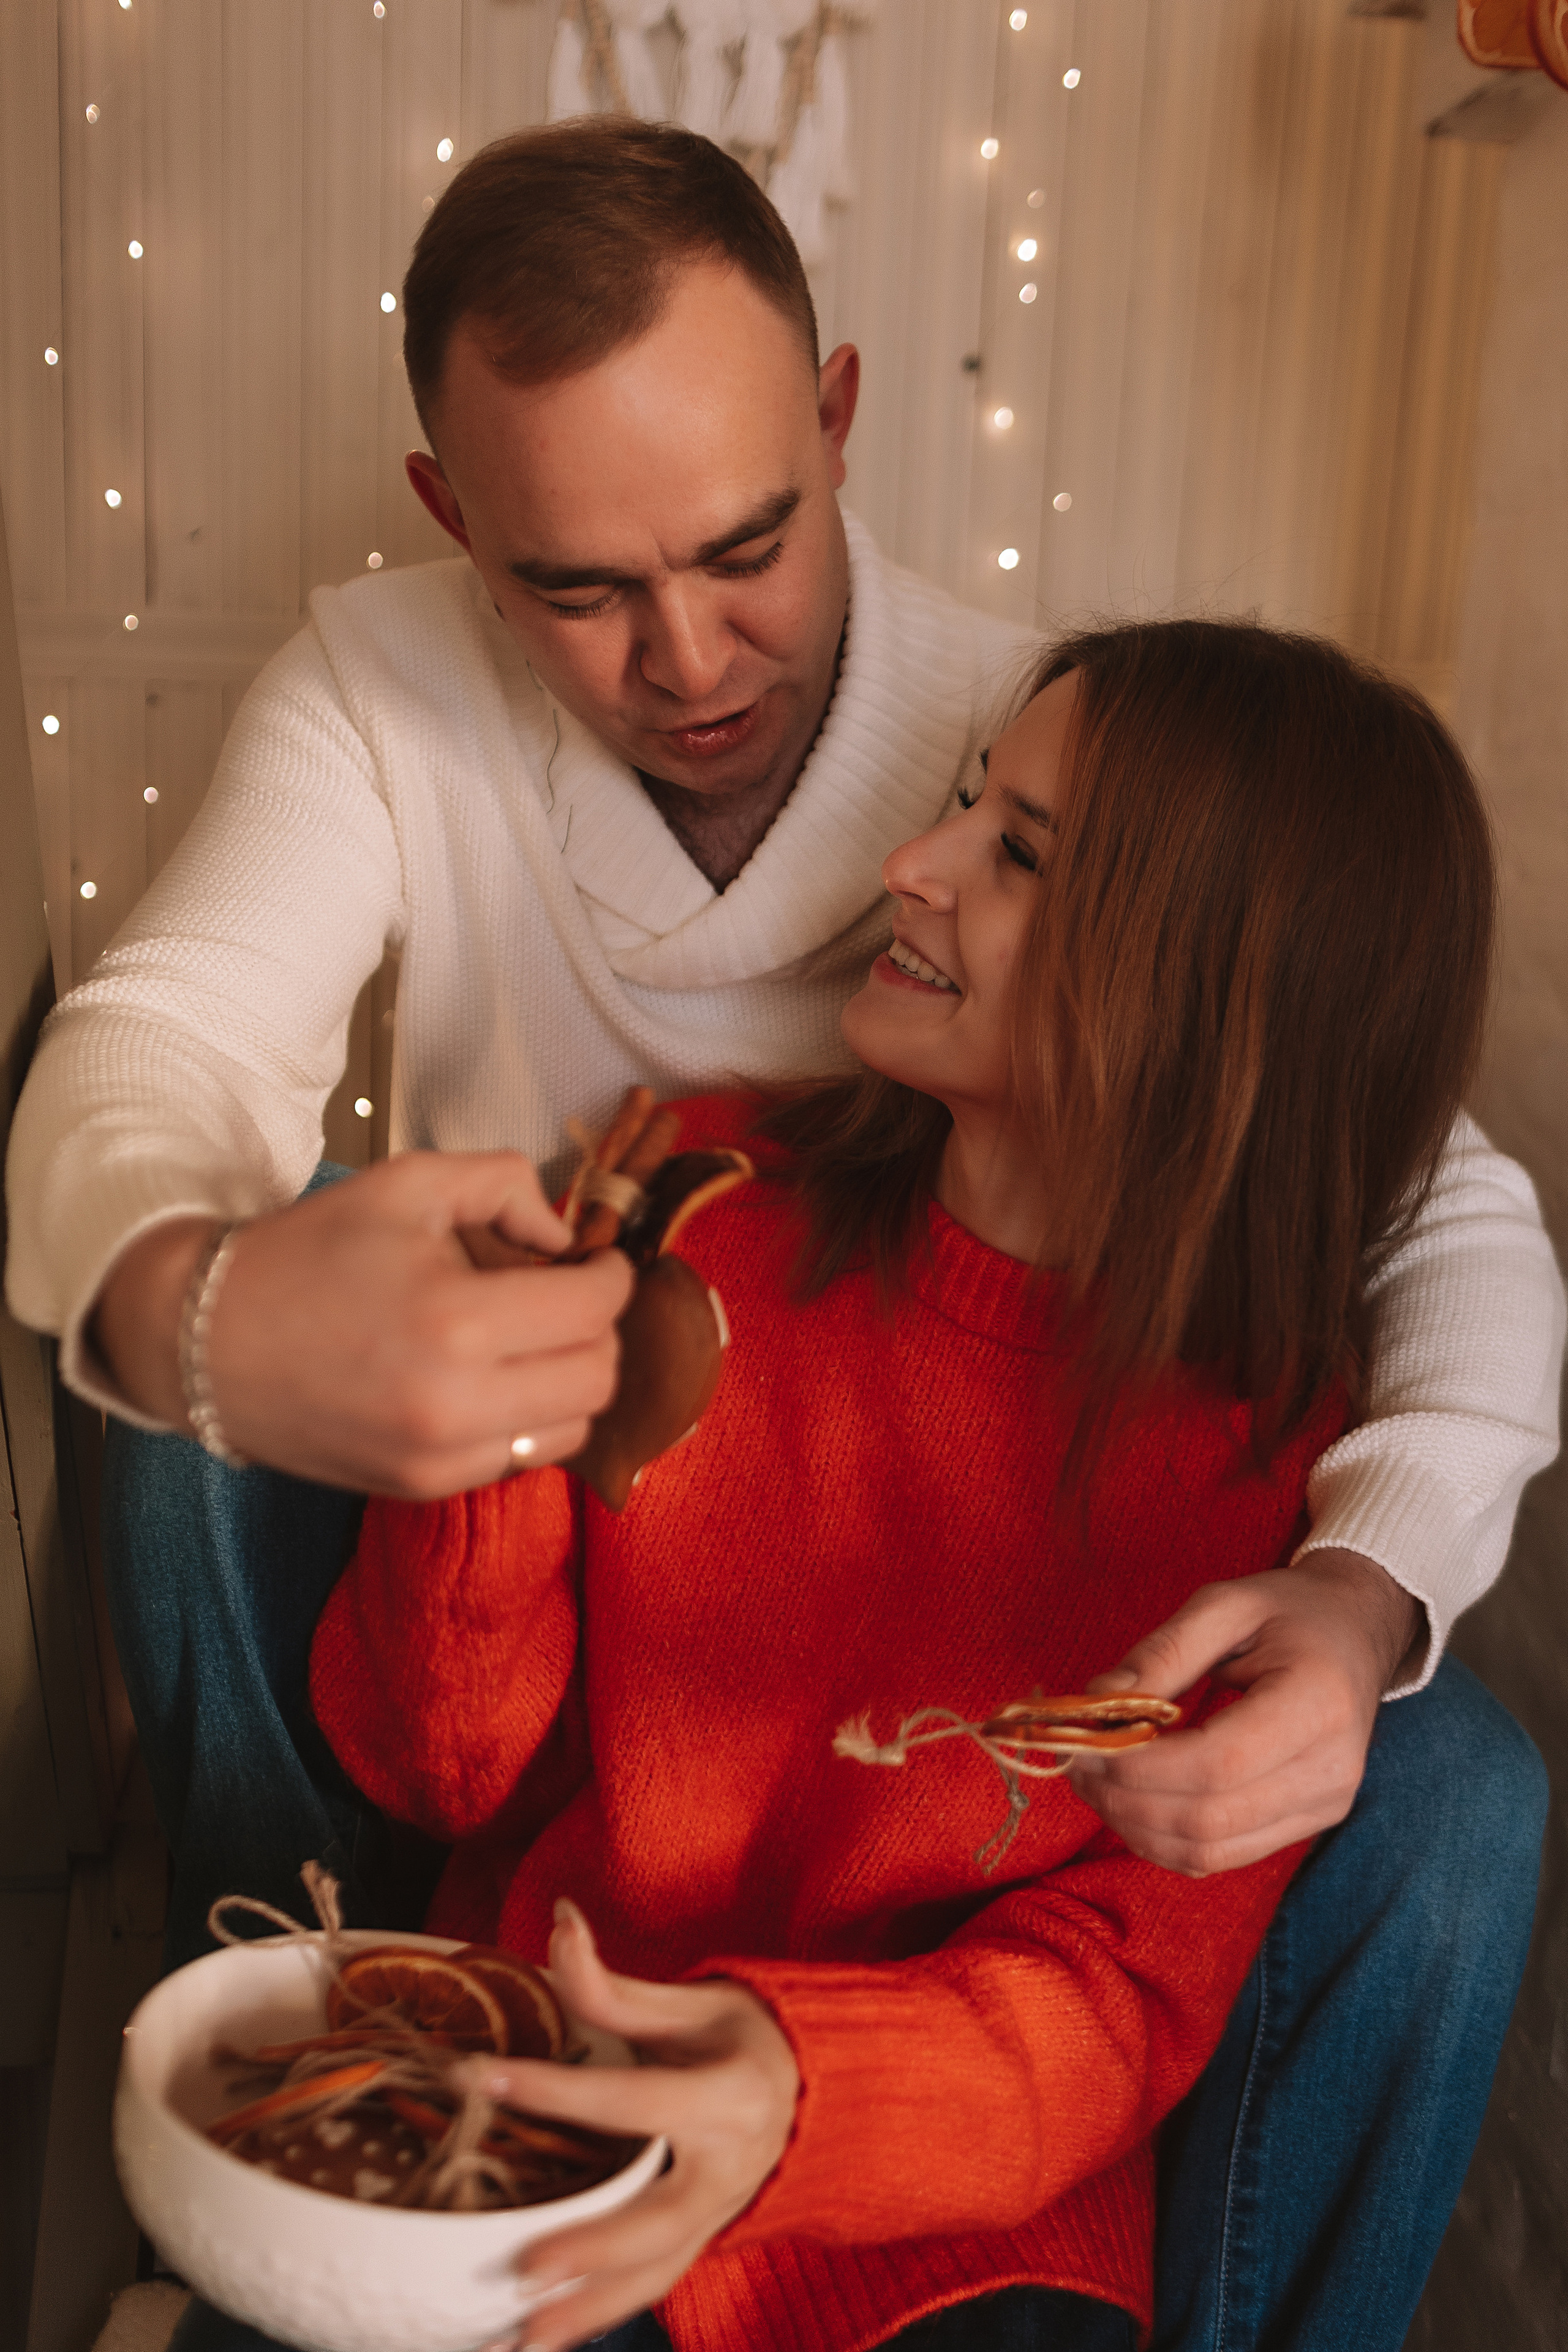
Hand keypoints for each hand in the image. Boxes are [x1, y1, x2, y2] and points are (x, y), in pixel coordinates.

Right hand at [90, 1153, 631, 1495]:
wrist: (208, 1340)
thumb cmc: (309, 1252)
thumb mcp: (409, 1184)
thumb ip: (506, 1187)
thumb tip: (567, 1236)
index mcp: (458, 1321)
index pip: (593, 1310)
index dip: (612, 1277)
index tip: (597, 1262)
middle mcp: (457, 1405)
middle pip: (598, 1378)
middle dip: (599, 1330)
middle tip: (569, 1298)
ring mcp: (439, 1460)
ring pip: (570, 1430)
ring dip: (569, 1380)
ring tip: (530, 1339)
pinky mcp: (420, 1489)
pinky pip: (516, 1458)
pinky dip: (523, 1417)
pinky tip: (488, 1377)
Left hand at [460, 1900, 798, 2350]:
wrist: (824, 2089)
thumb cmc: (749, 2036)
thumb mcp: (694, 2002)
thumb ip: (616, 1984)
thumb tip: (557, 1922)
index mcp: (729, 2094)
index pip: (631, 2098)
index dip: (553, 2088)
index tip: (478, 2077)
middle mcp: (729, 2166)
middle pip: (657, 2219)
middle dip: (591, 2248)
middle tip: (523, 2266)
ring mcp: (721, 2215)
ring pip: (655, 2274)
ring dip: (588, 2313)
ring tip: (520, 2339)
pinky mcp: (707, 2241)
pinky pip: (654, 2284)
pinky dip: (602, 2315)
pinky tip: (546, 2337)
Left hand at [1065, 1550, 1424, 1875]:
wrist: (1355, 1636)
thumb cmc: (1288, 1612)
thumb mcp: (1223, 1605)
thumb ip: (1160, 1654)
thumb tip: (1095, 1705)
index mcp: (1319, 1703)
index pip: (1218, 1763)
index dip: (1141, 1765)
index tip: (1084, 1741)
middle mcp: (1332, 1770)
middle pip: (1208, 1818)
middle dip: (1125, 1798)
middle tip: (1076, 1761)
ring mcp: (1324, 1807)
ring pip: (1209, 1851)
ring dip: (1135, 1825)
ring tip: (1095, 1780)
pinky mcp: (1307, 1826)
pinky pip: (1221, 1856)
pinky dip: (1163, 1839)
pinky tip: (1131, 1801)